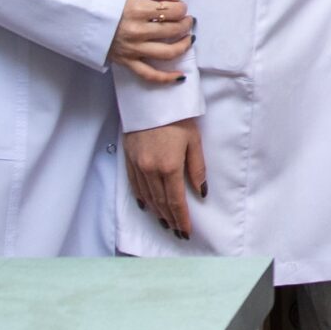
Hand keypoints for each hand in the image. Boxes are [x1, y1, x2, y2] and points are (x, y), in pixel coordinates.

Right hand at [108, 0, 193, 84]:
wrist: (77, 15)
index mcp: (137, 9)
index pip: (173, 11)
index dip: (182, 8)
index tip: (180, 6)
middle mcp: (137, 31)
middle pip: (173, 30)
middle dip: (186, 23)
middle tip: (187, 19)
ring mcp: (132, 49)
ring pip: (168, 53)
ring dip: (183, 45)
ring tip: (188, 37)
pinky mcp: (126, 62)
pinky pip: (149, 75)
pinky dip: (167, 78)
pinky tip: (180, 75)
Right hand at [125, 118, 206, 238]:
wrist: (150, 98)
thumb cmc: (176, 117)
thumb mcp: (194, 140)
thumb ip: (197, 168)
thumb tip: (201, 192)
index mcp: (169, 167)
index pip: (175, 201)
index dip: (181, 218)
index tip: (185, 231)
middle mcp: (150, 170)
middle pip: (161, 201)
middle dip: (170, 218)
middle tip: (176, 231)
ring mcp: (137, 165)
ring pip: (147, 196)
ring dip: (156, 211)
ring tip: (164, 223)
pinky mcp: (128, 158)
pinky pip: (134, 185)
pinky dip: (141, 198)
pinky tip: (146, 206)